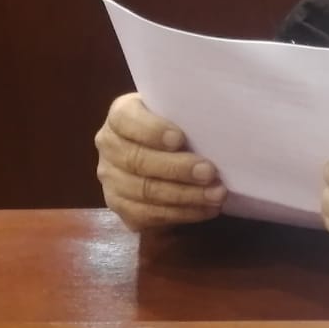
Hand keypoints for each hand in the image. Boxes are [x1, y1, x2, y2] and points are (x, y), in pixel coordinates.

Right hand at [94, 92, 225, 229]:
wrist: (167, 151)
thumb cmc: (180, 125)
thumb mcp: (181, 111)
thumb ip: (188, 112)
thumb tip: (219, 120)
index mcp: (121, 115)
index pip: (125, 120)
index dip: (151, 130)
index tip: (179, 139)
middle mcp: (109, 147)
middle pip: (137, 161)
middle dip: (177, 169)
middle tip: (210, 172)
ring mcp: (111, 179)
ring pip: (143, 192)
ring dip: (184, 196)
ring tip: (216, 195)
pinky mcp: (120, 207)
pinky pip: (147, 216)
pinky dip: (180, 214)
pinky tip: (206, 210)